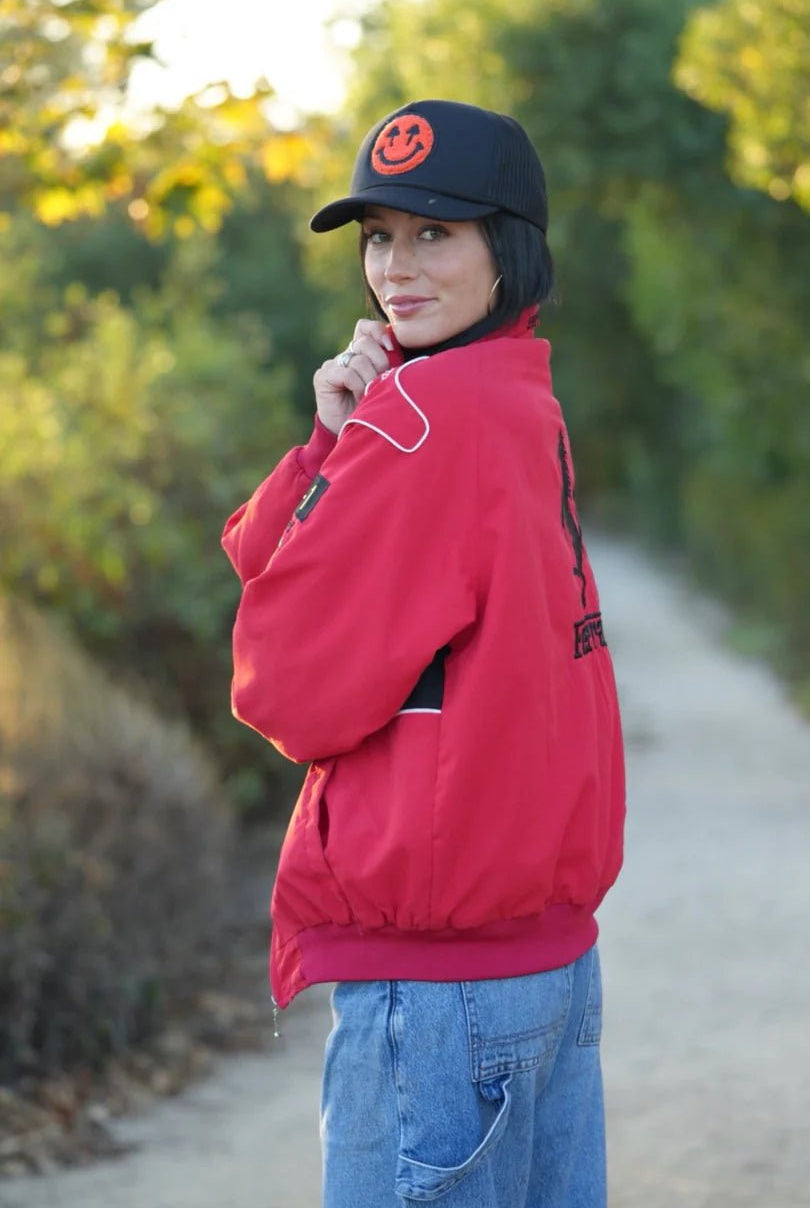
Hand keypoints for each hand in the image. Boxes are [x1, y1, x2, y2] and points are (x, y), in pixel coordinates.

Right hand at [313, 319, 393, 434]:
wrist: (353, 435)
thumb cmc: (375, 410)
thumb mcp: (387, 382)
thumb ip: (389, 362)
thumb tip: (392, 341)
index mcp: (360, 354)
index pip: (364, 328)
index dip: (378, 332)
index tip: (391, 347)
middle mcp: (344, 356)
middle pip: (365, 343)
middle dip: (380, 363)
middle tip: (380, 383)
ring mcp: (331, 365)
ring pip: (358, 360)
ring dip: (369, 381)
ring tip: (369, 397)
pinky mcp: (323, 377)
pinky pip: (348, 374)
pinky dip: (358, 387)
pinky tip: (359, 400)